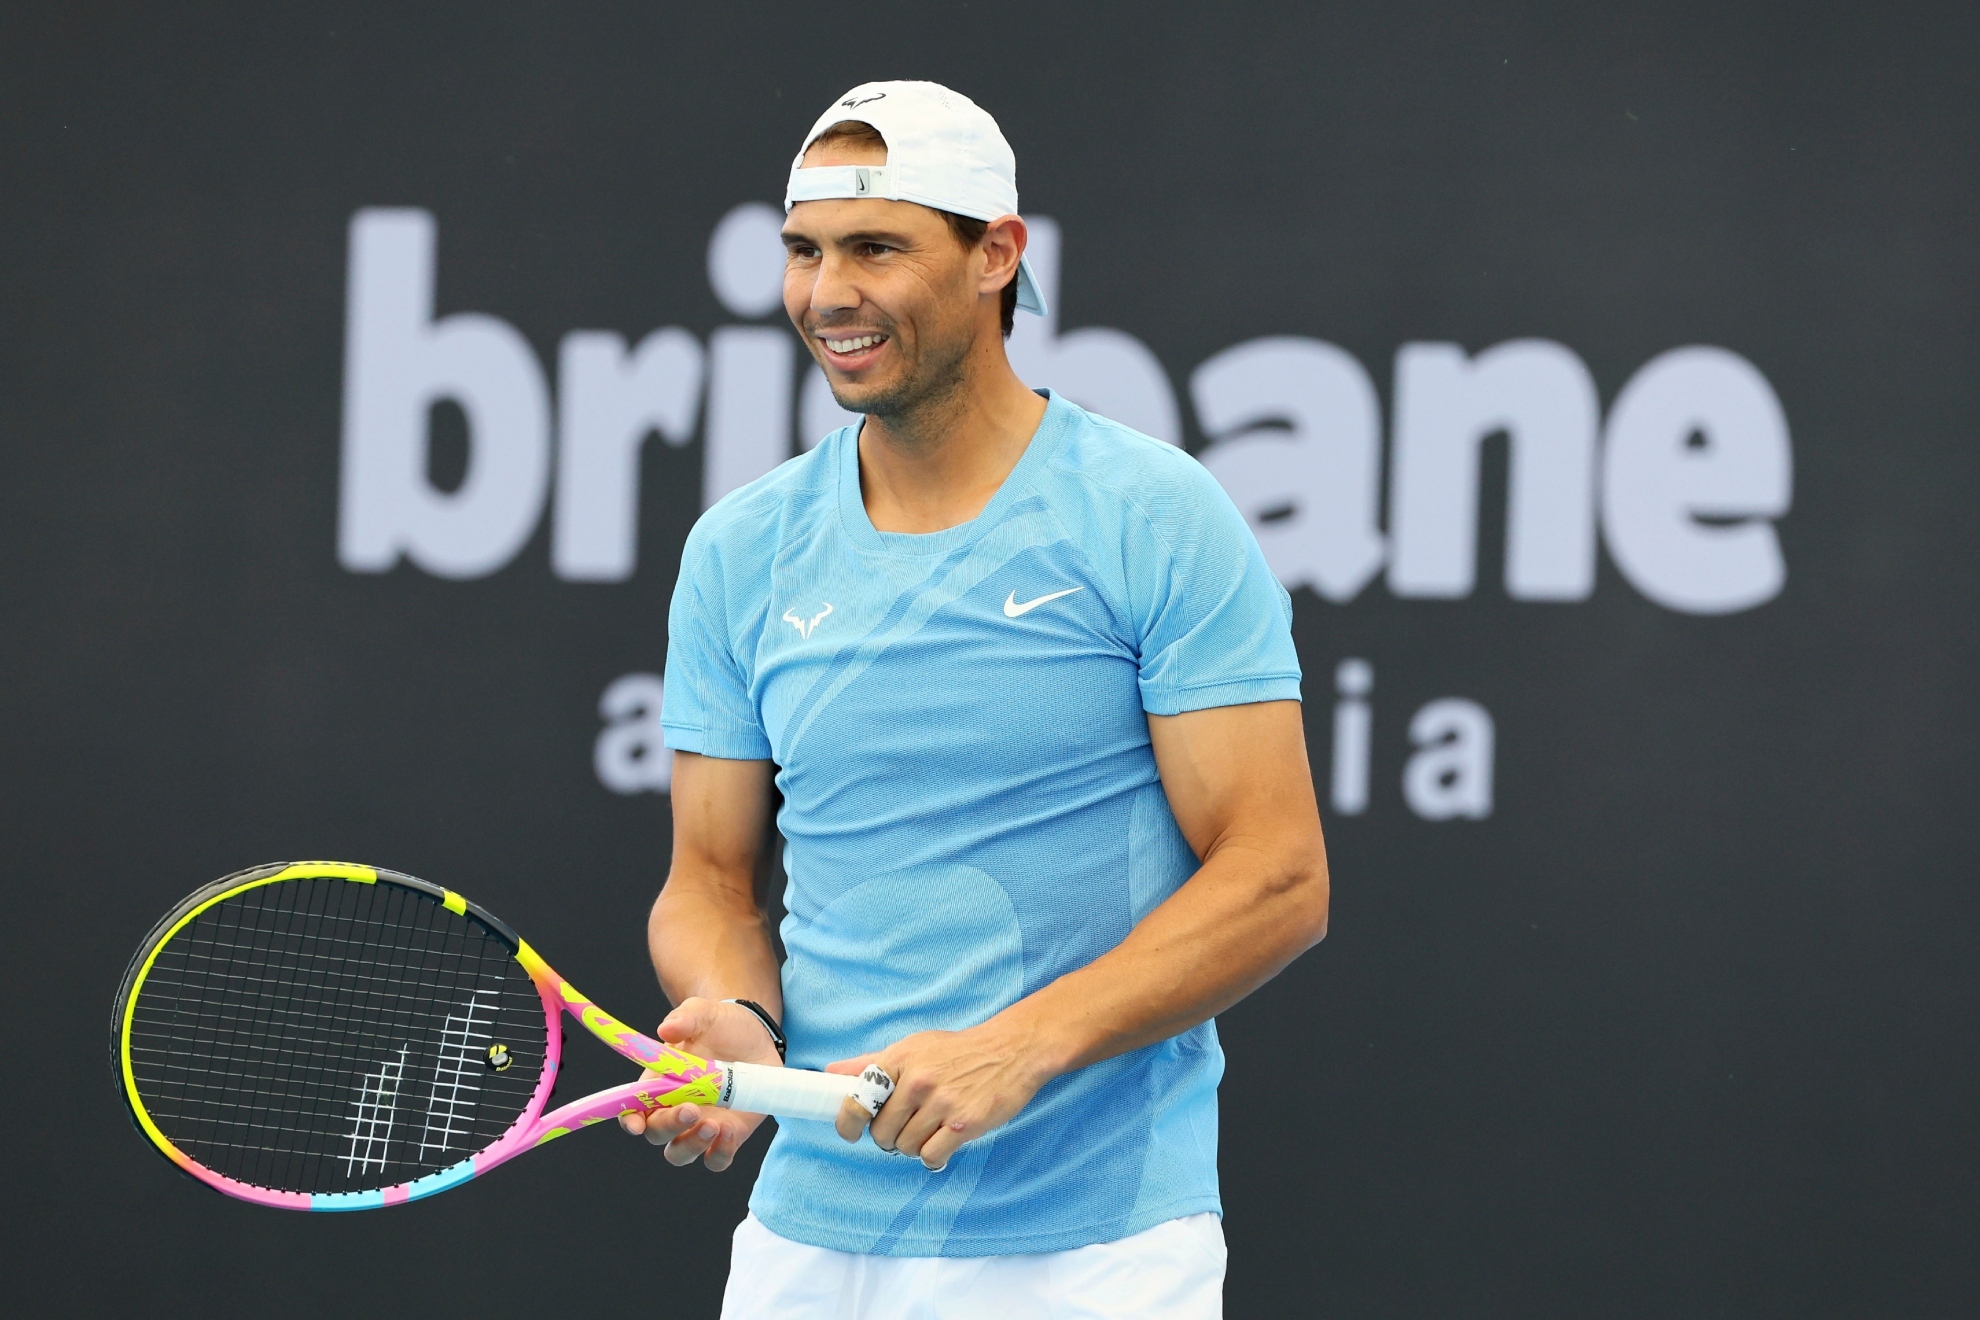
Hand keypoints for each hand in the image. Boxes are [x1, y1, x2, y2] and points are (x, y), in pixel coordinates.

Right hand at [618, 996, 782, 1170]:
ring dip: (692, 1144)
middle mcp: (674, 1110)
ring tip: (714, 1125)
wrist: (756, 1036)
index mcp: (658, 1084)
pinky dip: (719, 1153)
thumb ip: (685, 1018)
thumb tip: (667, 1028)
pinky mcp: (728, 1135)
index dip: (629, 1120)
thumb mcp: (704, 1013)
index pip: (632, 1109)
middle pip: (656, 1133)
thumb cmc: (720, 1025)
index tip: (635, 1123)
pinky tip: (730, 1134)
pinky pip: (717, 1159)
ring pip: (681, 1153)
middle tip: (691, 1110)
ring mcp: (700, 1125)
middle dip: (669, 1126)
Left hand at [826, 1021, 1050, 1171]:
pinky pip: (932, 1156)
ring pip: (906, 1147)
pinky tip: (942, 1144)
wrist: (1011, 1050)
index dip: (847, 1123)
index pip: (857, 1100)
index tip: (849, 1132)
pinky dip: (933, 1157)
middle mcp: (918, 1082)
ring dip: (914, 1147)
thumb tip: (831, 1072)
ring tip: (929, 1130)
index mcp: (900, 1060)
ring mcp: (942, 1104)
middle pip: (882, 1133)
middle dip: (889, 1137)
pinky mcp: (965, 1124)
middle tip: (905, 1127)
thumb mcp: (913, 1046)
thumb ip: (871, 1062)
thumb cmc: (958, 1051)